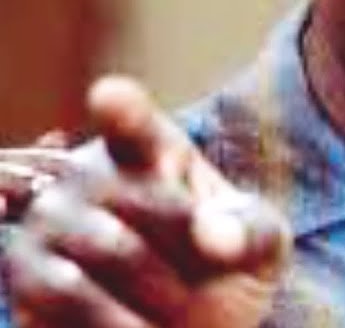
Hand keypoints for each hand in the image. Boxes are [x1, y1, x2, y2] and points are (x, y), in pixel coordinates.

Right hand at [2, 76, 290, 326]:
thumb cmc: (225, 271)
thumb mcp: (262, 244)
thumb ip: (248, 229)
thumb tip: (212, 235)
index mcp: (151, 148)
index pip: (131, 122)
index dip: (122, 110)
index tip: (111, 97)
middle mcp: (87, 172)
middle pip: (141, 201)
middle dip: (189, 251)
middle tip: (207, 282)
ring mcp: (48, 220)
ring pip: (109, 250)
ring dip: (162, 291)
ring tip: (180, 312)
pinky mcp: (23, 277)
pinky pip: (66, 297)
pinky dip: (118, 321)